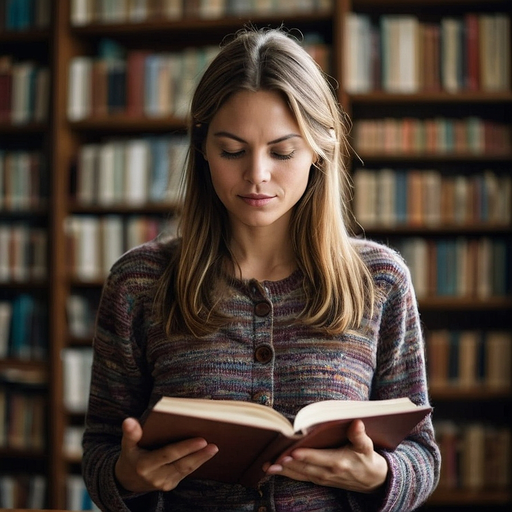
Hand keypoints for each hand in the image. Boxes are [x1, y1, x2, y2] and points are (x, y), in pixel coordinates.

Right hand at [114, 417, 218, 492]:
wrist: (127, 481)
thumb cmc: (130, 456)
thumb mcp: (126, 445)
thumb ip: (130, 433)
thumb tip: (129, 420)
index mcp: (144, 465)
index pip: (169, 454)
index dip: (185, 448)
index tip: (201, 440)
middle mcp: (155, 476)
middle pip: (181, 464)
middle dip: (199, 455)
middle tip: (213, 445)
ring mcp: (164, 483)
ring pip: (186, 470)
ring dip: (201, 459)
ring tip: (214, 448)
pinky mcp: (170, 485)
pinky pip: (185, 473)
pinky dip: (197, 463)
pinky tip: (206, 454)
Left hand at [263, 419, 387, 492]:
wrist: (374, 482)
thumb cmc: (368, 459)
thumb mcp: (367, 446)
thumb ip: (359, 435)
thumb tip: (357, 422)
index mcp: (338, 462)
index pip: (317, 458)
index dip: (304, 455)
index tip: (291, 451)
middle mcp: (328, 472)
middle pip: (304, 467)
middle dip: (287, 464)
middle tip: (272, 461)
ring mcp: (323, 478)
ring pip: (299, 474)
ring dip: (283, 471)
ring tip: (267, 467)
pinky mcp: (320, 480)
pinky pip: (301, 477)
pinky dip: (288, 474)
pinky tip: (275, 470)